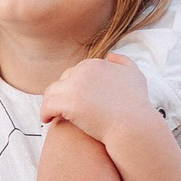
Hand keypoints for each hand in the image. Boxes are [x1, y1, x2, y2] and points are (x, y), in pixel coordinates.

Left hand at [40, 54, 157, 141]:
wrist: (133, 125)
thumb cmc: (136, 105)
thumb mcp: (135, 75)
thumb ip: (123, 61)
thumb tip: (109, 55)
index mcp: (95, 64)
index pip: (76, 72)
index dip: (74, 86)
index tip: (75, 99)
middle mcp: (82, 71)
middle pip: (63, 81)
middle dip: (62, 93)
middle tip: (62, 108)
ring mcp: (74, 86)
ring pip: (52, 92)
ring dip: (50, 102)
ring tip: (51, 114)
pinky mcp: (67, 103)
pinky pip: (47, 106)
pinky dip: (45, 112)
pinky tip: (47, 120)